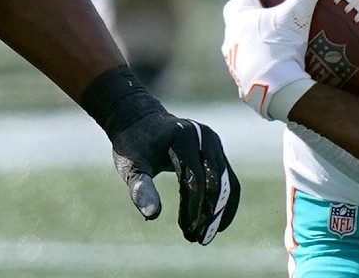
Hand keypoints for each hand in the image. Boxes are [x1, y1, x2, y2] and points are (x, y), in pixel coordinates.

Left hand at [109, 113, 239, 244]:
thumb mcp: (130, 165)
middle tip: (198, 239)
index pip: (195, 177)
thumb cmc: (133, 144)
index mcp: (183, 137)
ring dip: (219, 211)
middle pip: (216, 181)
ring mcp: (213, 143)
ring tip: (205, 236)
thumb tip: (152, 216)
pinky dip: (224, 202)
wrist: (140, 120)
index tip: (187, 231)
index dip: (193, 207)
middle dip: (209, 213)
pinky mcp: (216, 151)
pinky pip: (227, 179)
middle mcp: (204, 137)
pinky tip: (214, 223)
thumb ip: (140, 187)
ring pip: (227, 182)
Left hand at [221, 0, 329, 120]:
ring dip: (247, 28)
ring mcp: (235, 57)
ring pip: (237, 35)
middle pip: (233, 9)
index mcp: (243, 15)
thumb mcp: (297, 18)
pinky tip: (268, 56)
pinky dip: (255, 51)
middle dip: (241, 0)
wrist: (274, 95)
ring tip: (263, 28)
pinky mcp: (242, 76)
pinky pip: (245, 57)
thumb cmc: (280, 52)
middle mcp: (233, 34)